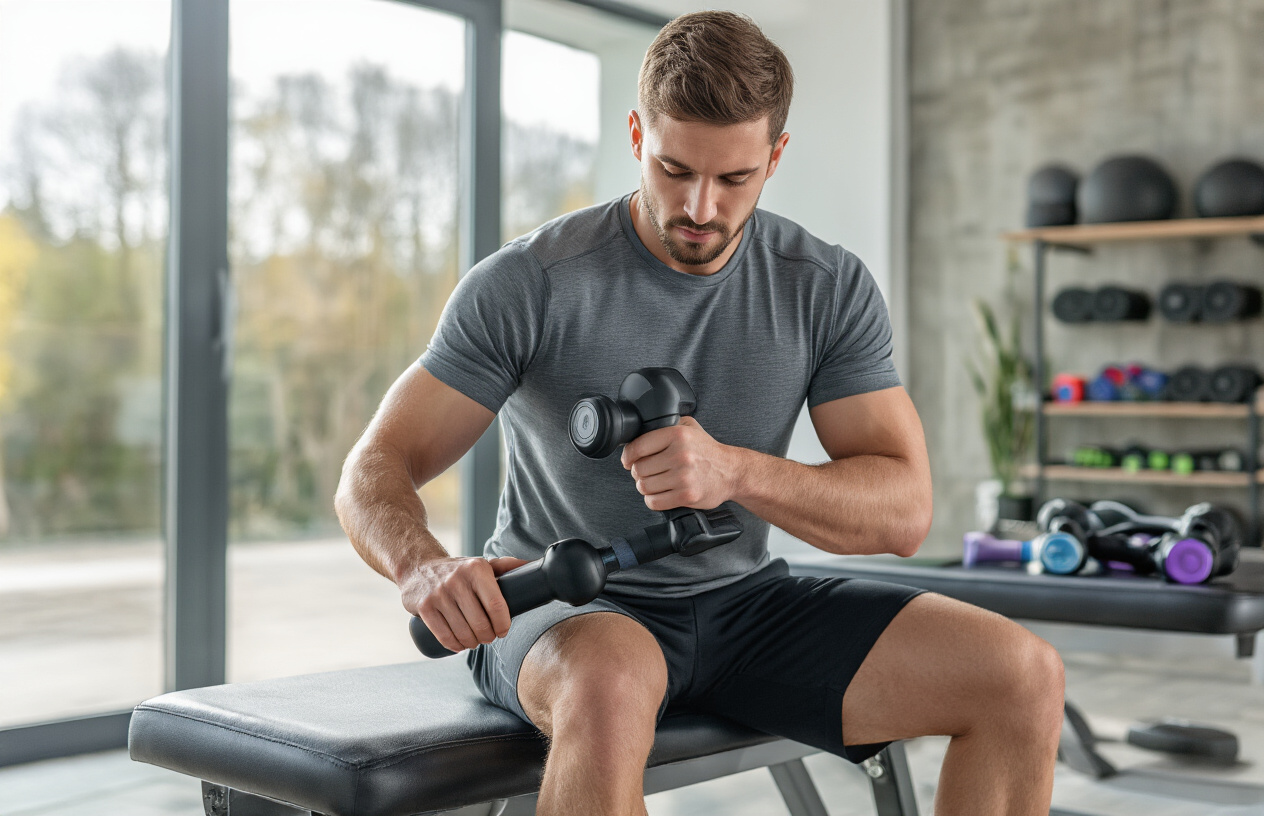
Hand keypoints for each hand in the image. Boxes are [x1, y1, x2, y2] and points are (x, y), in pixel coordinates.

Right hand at [400, 555, 529, 652]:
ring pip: (463, 632)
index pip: (496, 604)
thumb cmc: (457, 570)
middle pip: (480, 623)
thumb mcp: (480, 564)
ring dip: (472, 644)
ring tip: (475, 641)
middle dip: (488, 637)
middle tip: (488, 637)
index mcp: (477, 569)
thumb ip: (506, 565)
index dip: (503, 624)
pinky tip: (460, 645)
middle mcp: (457, 580)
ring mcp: (439, 594)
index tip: (503, 630)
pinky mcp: (424, 607)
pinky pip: (444, 636)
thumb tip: (534, 565)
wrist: (419, 567)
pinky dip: (455, 646)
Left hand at [620, 416, 737, 511]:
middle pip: (639, 469)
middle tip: (646, 472)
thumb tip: (638, 431)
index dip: (628, 455)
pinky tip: (660, 494)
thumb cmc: (708, 450)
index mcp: (678, 434)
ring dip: (645, 487)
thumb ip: (666, 423)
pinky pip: (654, 502)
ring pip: (644, 486)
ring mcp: (684, 477)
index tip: (628, 460)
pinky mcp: (687, 496)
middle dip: (639, 472)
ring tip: (655, 483)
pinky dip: (653, 500)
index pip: (638, 446)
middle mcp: (681, 454)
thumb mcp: (690, 426)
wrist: (732, 471)